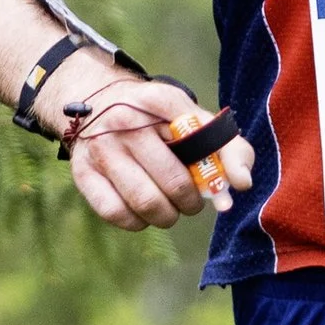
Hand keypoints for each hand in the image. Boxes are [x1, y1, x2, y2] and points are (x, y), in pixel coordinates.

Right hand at [58, 76, 254, 231]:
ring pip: (145, 202)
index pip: (202, 143)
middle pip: (174, 183)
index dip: (218, 176)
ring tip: (168, 209)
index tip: (223, 195)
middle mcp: (127, 123)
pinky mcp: (82, 172)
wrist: (96, 101)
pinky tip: (141, 212)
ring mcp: (101, 148)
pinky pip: (115, 213)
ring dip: (165, 217)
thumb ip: (227, 147)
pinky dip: (136, 222)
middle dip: (190, 204)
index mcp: (161, 101)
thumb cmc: (156, 119)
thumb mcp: (191, 117)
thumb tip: (242, 184)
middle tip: (190, 203)